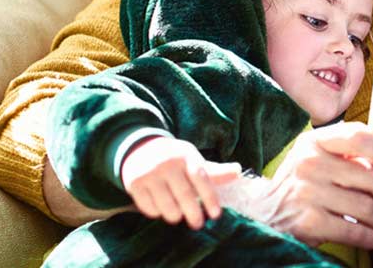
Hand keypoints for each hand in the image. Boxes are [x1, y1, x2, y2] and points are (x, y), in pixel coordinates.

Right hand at [120, 136, 242, 229]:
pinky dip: (156, 212)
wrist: (139, 148)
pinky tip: (160, 208)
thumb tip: (238, 171)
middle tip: (198, 224)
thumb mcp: (193, 160)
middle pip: (185, 196)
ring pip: (166, 206)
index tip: (216, 215)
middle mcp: (167, 163)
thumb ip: (214, 171)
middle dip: (194, 214)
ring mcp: (149, 173)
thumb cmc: (174, 159)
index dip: (210, 198)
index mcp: (186, 155)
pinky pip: (149, 208)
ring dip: (175, 216)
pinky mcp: (134, 183)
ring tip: (178, 215)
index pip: (202, 179)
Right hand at [230, 122, 372, 248]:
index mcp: (313, 142)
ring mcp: (308, 193)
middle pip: (370, 175)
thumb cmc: (298, 183)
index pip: (358, 136)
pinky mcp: (309, 222)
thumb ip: (342, 151)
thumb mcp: (312, 156)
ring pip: (365, 206)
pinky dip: (370, 237)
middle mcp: (309, 164)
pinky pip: (353, 231)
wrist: (260, 212)